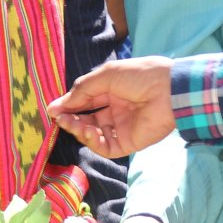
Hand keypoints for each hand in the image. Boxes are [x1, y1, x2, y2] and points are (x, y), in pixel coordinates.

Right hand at [48, 56, 174, 156]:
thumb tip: (56, 105)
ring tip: (73, 124)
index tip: (53, 109)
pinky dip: (93, 142)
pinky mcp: (128, 142)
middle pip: (86, 119)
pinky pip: (105, 147)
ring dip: (79, 130)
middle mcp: (116, 110)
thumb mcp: (106, 76)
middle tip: (59, 119)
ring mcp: (122, 127)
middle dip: (71, 119)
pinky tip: (87, 132)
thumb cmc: (140, 76)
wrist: (169, 90)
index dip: (69, 106)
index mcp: (112, 91)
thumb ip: (82, 90)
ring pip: (93, 135)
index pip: (85, 101)